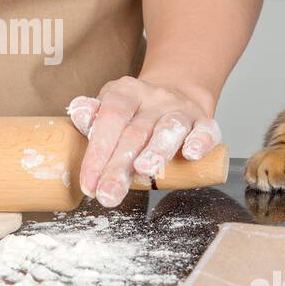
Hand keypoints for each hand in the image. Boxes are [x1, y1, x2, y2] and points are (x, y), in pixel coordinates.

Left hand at [67, 76, 220, 207]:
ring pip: (170, 128)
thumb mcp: (111, 108)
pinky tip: (191, 154)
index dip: (98, 152)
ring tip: (144, 169)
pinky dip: (200, 141)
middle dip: (120, 165)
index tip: (89, 184)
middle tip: (108, 193)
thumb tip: (79, 112)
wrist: (178, 93)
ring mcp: (181, 109)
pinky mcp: (205, 122)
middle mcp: (154, 98)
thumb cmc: (137, 113)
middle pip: (135, 132)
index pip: (109, 119)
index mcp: (126, 92)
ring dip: (157, 149)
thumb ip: (94, 116)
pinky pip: (205, 130)